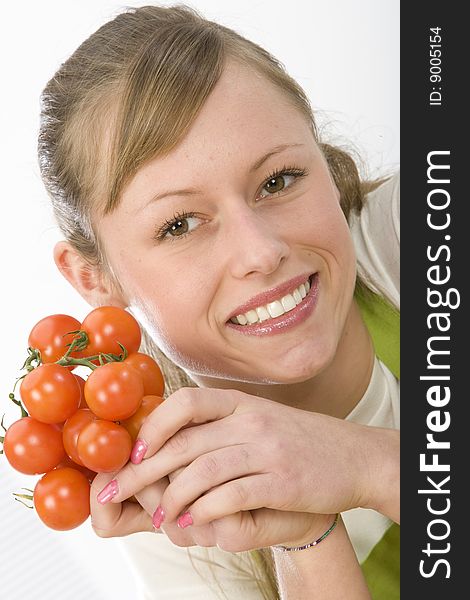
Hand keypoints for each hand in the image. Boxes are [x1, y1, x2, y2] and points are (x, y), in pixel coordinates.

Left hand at [95, 387, 395, 545]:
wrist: (356, 456)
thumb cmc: (299, 441)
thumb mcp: (260, 420)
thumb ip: (221, 426)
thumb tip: (172, 442)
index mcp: (242, 402)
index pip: (186, 402)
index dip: (154, 426)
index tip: (136, 450)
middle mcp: (252, 420)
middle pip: (185, 442)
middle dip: (143, 470)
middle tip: (115, 491)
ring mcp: (268, 449)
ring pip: (203, 471)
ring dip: (172, 498)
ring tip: (158, 517)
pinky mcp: (283, 481)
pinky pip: (232, 495)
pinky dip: (204, 511)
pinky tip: (191, 522)